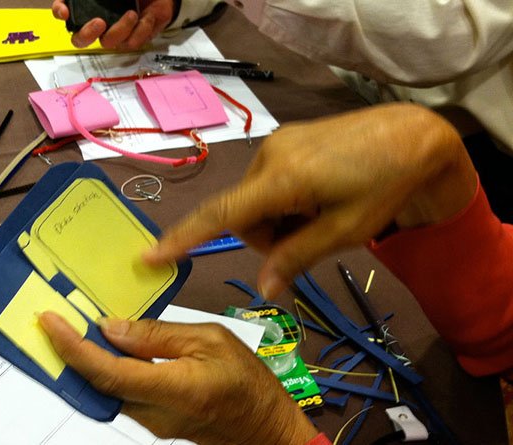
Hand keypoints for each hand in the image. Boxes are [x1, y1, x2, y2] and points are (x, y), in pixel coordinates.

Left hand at [39, 312, 318, 444]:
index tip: (51, 323)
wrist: (265, 428)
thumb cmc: (249, 383)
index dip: (73, 348)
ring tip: (69, 328)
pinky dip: (102, 370)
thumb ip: (158, 335)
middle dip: (68, 353)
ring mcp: (151, 423)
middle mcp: (155, 414)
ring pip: (104, 392)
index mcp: (174, 388)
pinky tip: (100, 347)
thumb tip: (112, 328)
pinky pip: (118, 395)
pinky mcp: (151, 422)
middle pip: (97, 385)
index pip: (109, 372)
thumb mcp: (211, 340)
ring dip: (82, 362)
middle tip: (51, 321)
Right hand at [52, 0, 174, 48]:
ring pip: (109, 43)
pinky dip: (141, 29)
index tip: (65, 11)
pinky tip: (147, 17)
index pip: (63, 10)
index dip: (60, 12)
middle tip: (99, 22)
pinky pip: (132, 43)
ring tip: (132, 13)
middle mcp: (97, 22)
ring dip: (120, 28)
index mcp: (88, 6)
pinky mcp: (132, 40)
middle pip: (80, 39)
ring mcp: (114, 33)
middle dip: (86, 34)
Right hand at [144, 103, 476, 298]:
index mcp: (281, 179)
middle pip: (242, 215)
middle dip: (268, 236)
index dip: (183, 237)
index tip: (150, 255)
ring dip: (279, 219)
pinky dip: (284, 201)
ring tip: (321, 212)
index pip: (221, 213)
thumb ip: (295, 258)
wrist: (412, 136)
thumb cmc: (383, 186)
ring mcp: (275, 145)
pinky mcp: (284, 141)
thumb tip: (261, 289)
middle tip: (312, 237)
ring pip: (254, 202)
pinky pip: (267, 183)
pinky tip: (318, 194)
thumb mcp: (343, 231)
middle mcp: (268, 156)